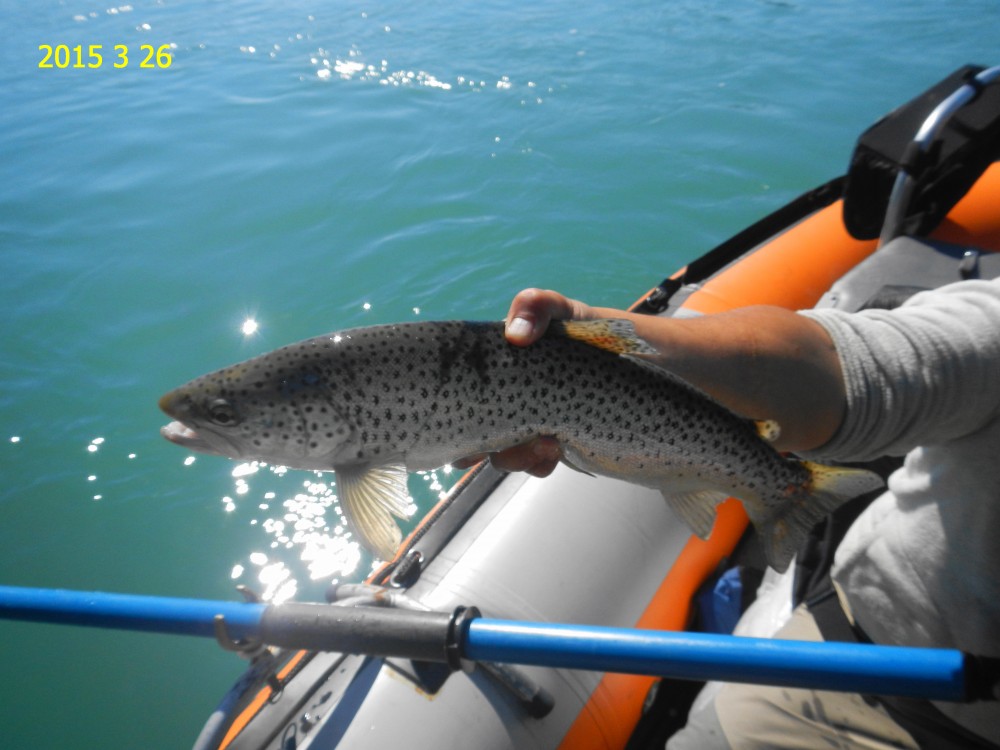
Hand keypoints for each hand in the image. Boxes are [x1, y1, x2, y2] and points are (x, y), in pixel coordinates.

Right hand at [452, 289, 594, 475]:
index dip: (458, 405)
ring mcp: (533, 420)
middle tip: (497, 446)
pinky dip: (538, 463)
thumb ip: (540, 306)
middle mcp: (512, 393)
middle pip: (478, 424)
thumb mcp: (569, 312)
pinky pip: (534, 461)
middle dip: (481, 442)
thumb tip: (514, 334)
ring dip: (515, 455)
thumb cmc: (603, 333)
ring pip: (503, 449)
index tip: (460, 426)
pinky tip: (556, 452)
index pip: (468, 384)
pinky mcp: (556, 443)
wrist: (656, 368)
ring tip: (547, 444)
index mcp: (504, 363)